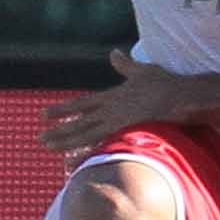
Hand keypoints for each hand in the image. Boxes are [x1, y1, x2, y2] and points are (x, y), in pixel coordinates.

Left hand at [41, 52, 189, 153]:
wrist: (179, 98)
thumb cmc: (165, 84)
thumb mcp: (142, 70)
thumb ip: (126, 65)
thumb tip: (114, 53)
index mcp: (112, 96)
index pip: (81, 104)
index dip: (62, 110)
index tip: (45, 114)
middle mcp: (109, 110)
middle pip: (78, 122)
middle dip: (59, 131)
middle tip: (40, 138)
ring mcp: (115, 124)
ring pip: (84, 135)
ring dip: (65, 143)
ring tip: (48, 148)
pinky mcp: (124, 135)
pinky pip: (100, 149)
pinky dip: (86, 157)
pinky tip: (72, 165)